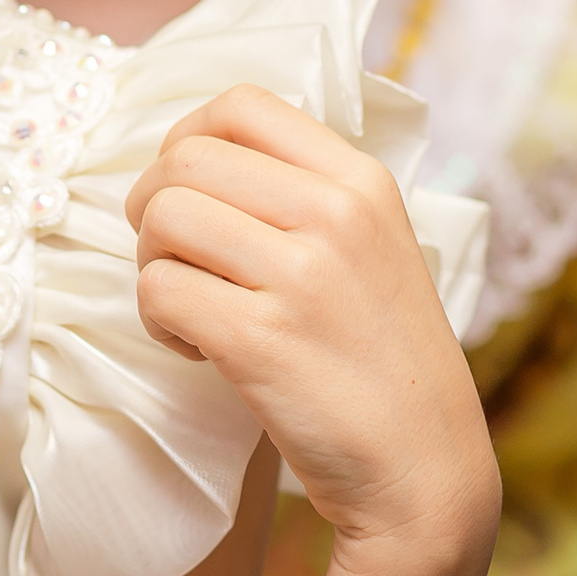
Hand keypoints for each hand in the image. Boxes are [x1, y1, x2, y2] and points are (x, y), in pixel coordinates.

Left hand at [125, 85, 497, 575]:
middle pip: (185, 158)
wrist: (425, 472)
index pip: (241, 104)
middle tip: (176, 257)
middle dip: (154, 205)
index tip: (189, 189)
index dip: (188, 137)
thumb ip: (304, 191)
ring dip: (151, 263)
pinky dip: (157, 319)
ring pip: (162, 218)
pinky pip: (158, 290)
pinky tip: (195, 347)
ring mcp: (300, 275)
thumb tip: (196, 148)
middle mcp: (335, 214)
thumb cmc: (381, 358)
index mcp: (361, 181)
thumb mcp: (372, 246)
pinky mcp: (260, 339)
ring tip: (189, 304)